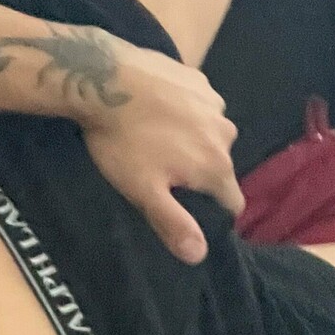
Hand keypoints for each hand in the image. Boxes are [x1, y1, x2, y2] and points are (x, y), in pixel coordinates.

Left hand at [78, 38, 242, 263]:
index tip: (187, 207)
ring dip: (191, 139)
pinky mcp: (199, 79)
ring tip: (155, 137)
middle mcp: (226, 133)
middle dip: (196, 172)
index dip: (213, 210)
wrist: (103, 79)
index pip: (231, 201)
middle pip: (219, 165)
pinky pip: (200, 105)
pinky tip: (156, 110)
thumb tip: (199, 255)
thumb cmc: (122, 142)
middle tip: (159, 169)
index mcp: (216, 166)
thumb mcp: (144, 191)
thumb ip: (174, 223)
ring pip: (210, 133)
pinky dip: (184, 111)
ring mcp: (215, 102)